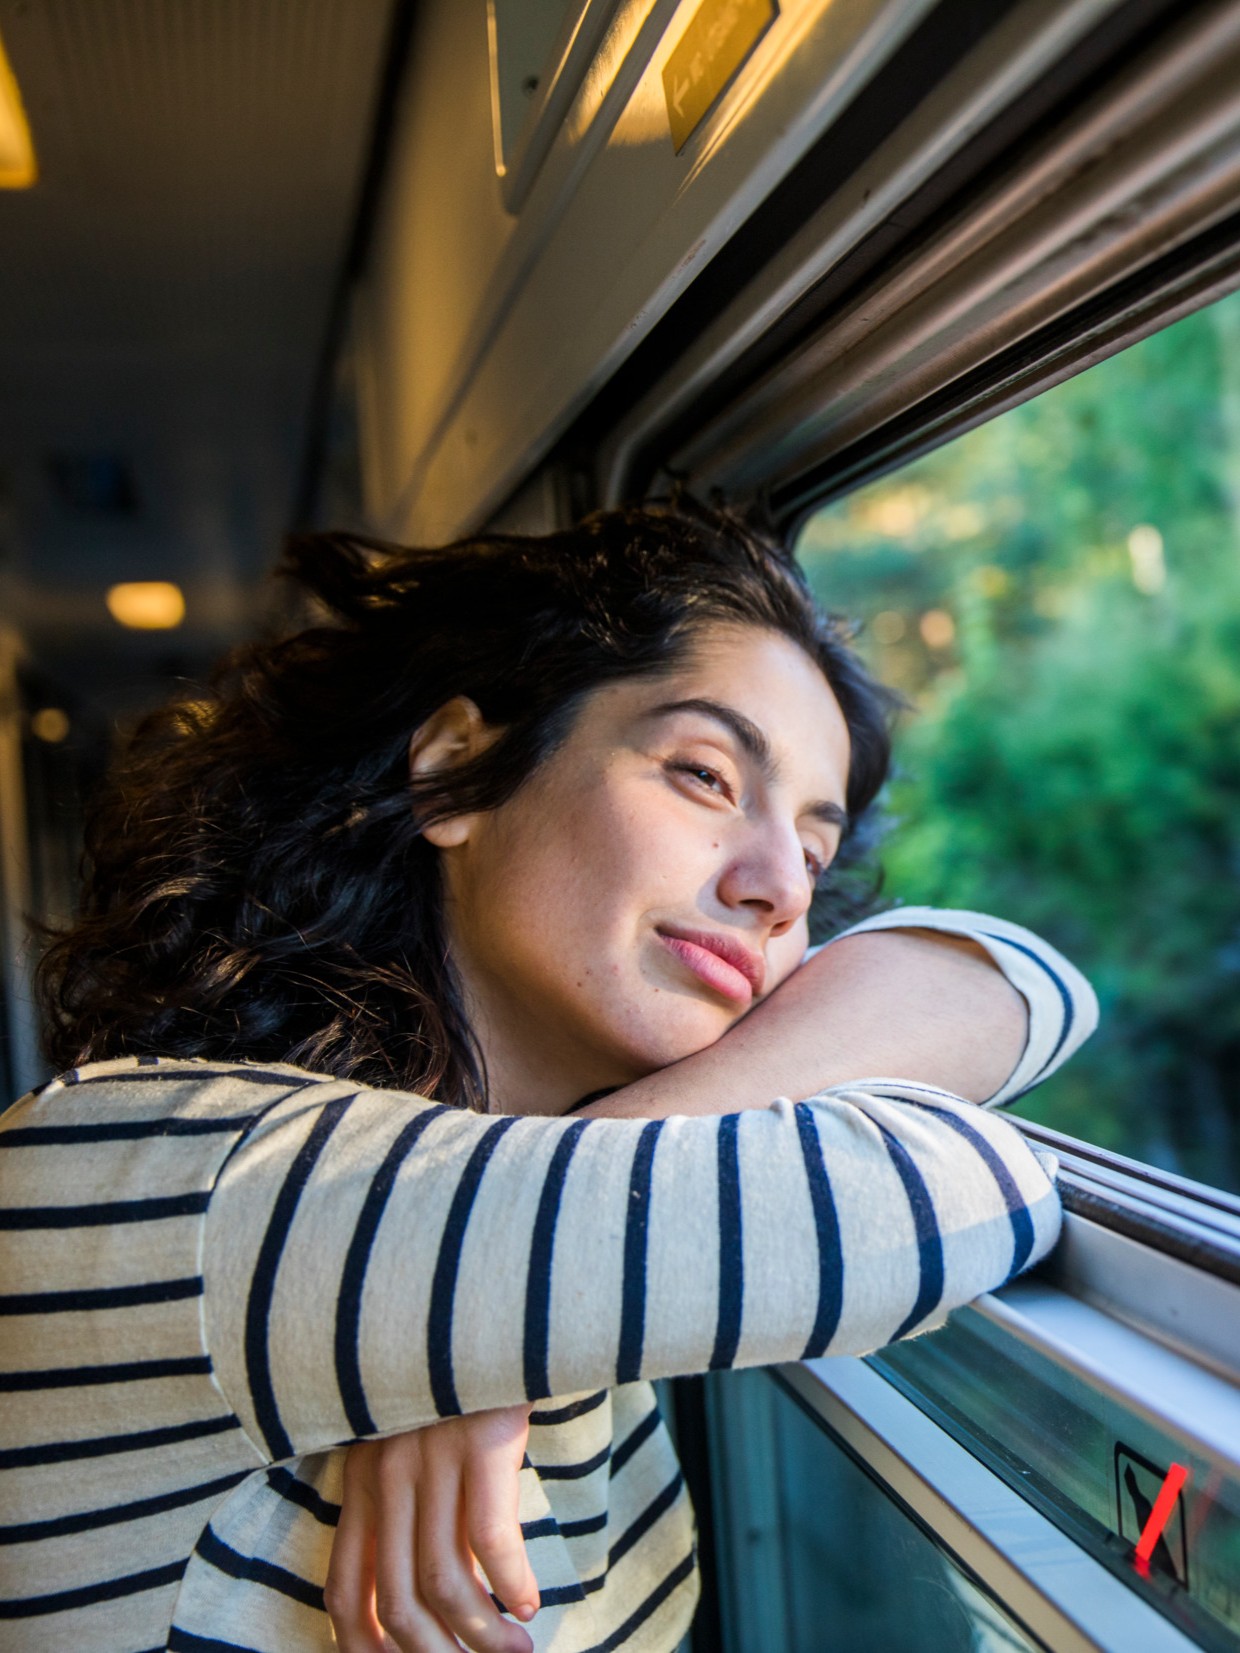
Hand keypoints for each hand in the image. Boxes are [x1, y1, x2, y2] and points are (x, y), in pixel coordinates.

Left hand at [325, 1405, 538, 1651]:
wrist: (489, 1311)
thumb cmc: (454, 1392)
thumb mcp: (407, 1441)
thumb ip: (404, 1504)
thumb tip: (427, 1591)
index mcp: (361, 1479)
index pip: (345, 1589)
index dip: (363, 1648)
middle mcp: (388, 1473)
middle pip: (397, 1602)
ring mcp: (432, 1457)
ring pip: (444, 1582)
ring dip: (483, 1634)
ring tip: (515, 1648)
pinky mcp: (482, 1441)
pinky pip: (490, 1539)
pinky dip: (511, 1584)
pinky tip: (528, 1602)